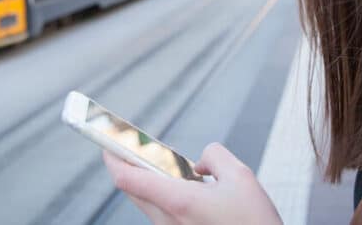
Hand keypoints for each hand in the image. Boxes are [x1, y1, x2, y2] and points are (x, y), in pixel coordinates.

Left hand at [103, 142, 282, 224]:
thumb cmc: (255, 223)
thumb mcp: (242, 176)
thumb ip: (214, 157)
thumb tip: (199, 163)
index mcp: (180, 202)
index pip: (130, 178)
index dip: (114, 159)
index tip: (107, 145)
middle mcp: (170, 223)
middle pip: (134, 192)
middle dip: (130, 169)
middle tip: (132, 151)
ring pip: (149, 206)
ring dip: (151, 186)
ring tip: (167, 170)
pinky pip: (164, 218)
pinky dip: (168, 202)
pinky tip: (188, 194)